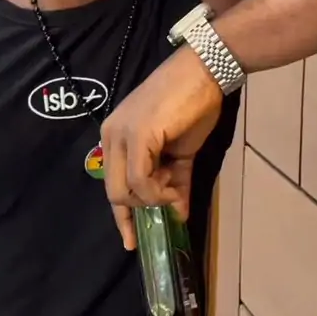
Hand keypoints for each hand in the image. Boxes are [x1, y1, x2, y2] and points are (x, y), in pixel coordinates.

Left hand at [101, 46, 222, 249]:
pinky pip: (140, 180)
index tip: (131, 242)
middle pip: (115, 193)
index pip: (112, 183)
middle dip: (141, 210)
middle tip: (168, 207)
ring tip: (175, 189)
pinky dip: (158, 193)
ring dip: (154, 200)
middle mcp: (111, 135)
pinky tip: (173, 189)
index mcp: (115, 136)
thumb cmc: (192, 105)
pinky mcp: (138, 136)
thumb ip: (174, 181)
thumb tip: (177, 214)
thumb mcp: (180, 151)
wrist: (205, 73)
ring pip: (126, 190)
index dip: (122, 217)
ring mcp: (121, 135)